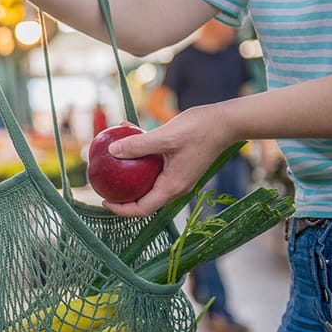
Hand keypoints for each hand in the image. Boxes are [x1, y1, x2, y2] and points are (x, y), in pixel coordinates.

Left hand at [102, 105, 234, 216]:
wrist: (227, 122)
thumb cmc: (200, 129)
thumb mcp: (165, 136)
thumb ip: (138, 145)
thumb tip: (112, 151)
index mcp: (173, 186)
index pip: (142, 209)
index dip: (121, 209)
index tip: (104, 201)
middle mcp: (176, 186)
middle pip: (144, 199)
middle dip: (123, 195)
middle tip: (105, 184)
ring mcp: (179, 176)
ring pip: (149, 182)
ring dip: (131, 173)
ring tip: (113, 160)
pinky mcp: (180, 164)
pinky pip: (156, 166)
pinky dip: (142, 155)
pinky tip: (129, 134)